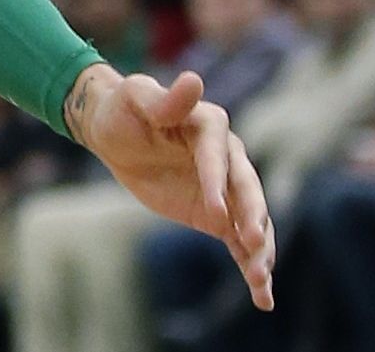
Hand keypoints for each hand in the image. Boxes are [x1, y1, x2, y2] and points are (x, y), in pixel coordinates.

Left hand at [67, 63, 275, 309]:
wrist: (113, 132)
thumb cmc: (123, 108)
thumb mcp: (136, 99)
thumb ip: (167, 100)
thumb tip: (194, 80)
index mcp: (209, 125)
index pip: (217, 156)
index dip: (216, 182)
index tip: (216, 212)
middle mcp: (227, 157)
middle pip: (246, 189)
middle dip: (253, 217)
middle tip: (254, 243)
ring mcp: (225, 188)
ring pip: (249, 219)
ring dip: (259, 249)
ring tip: (260, 279)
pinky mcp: (218, 213)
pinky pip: (237, 241)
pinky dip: (250, 265)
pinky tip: (261, 294)